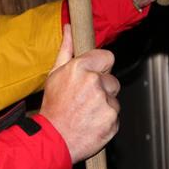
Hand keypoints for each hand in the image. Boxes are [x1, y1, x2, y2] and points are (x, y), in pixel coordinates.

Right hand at [38, 26, 120, 163]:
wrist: (53, 140)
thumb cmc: (53, 108)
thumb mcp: (54, 75)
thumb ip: (66, 50)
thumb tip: (70, 28)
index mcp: (80, 68)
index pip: (108, 57)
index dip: (101, 67)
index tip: (94, 75)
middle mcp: (94, 83)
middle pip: (112, 80)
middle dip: (102, 89)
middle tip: (85, 99)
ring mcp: (105, 103)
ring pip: (114, 99)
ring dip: (104, 105)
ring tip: (86, 112)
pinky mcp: (112, 120)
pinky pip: (115, 115)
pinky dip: (106, 120)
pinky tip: (91, 122)